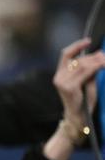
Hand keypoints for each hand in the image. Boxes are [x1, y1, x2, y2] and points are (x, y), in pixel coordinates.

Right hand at [42, 38, 104, 159]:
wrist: (78, 118)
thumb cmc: (83, 101)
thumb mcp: (86, 82)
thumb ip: (89, 70)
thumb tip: (98, 56)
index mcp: (60, 74)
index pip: (66, 55)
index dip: (76, 46)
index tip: (88, 41)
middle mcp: (59, 77)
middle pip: (77, 59)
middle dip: (93, 56)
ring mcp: (62, 82)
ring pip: (82, 64)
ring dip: (96, 61)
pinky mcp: (68, 87)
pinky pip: (84, 72)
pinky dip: (95, 67)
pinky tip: (102, 66)